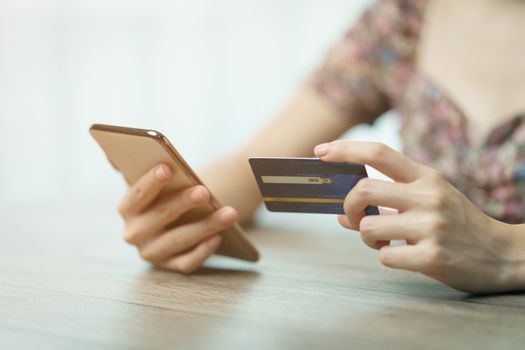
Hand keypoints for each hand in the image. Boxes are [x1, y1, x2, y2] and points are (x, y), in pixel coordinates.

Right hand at [118, 164, 237, 273]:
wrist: (178, 219)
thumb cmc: (167, 193)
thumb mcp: (152, 181)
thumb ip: (134, 167)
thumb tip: (111, 154)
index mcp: (128, 208)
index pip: (136, 195)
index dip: (151, 182)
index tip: (168, 168)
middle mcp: (134, 233)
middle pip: (160, 216)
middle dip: (183, 203)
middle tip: (204, 191)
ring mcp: (152, 252)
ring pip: (179, 240)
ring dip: (205, 226)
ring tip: (230, 213)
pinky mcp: (170, 266)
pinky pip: (187, 263)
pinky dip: (203, 251)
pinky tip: (218, 238)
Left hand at [314, 140, 524, 292]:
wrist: (504, 255)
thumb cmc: (458, 224)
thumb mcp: (429, 201)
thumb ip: (388, 201)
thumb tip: (340, 215)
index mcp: (427, 177)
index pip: (379, 153)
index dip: (345, 150)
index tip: (320, 152)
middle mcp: (428, 197)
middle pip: (363, 190)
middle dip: (347, 206)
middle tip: (350, 216)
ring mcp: (431, 227)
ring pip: (367, 227)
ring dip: (367, 238)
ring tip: (385, 240)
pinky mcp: (432, 257)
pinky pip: (384, 255)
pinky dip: (385, 256)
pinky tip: (404, 255)